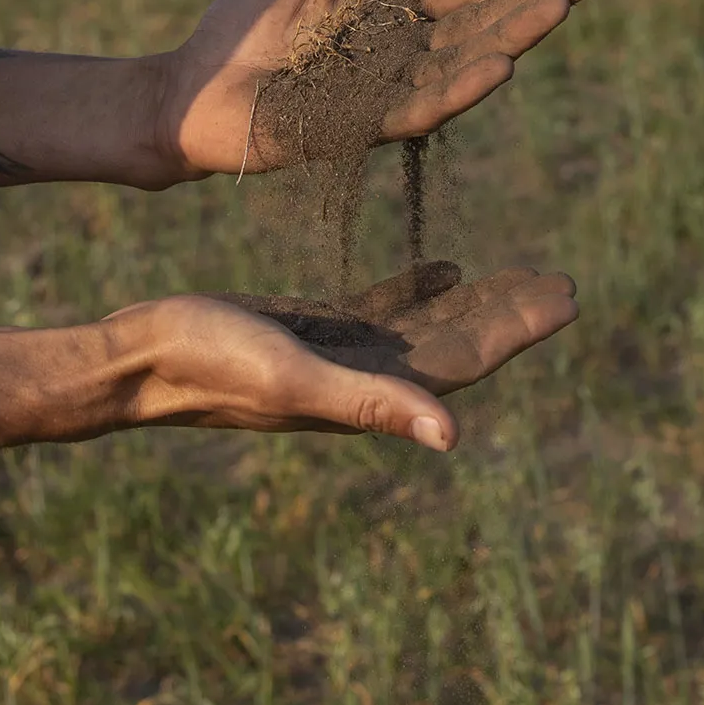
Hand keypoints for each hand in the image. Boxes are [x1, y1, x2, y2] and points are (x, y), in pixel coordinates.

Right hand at [116, 263, 580, 450]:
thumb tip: (452, 437)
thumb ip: (371, 403)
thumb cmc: (209, 365)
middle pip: (454, 346)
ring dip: (473, 303)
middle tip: (561, 284)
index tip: (564, 300)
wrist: (139, 358)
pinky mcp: (308, 330)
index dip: (514, 333)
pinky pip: (379, 310)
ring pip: (424, 328)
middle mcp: (359, 379)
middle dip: (509, 317)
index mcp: (365, 394)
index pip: (460, 364)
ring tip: (523, 275)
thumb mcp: (294, 376)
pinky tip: (446, 267)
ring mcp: (334, 354)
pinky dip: (416, 289)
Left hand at [149, 0, 598, 181]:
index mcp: (393, 21)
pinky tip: (503, 66)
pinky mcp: (358, 128)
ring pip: (464, 65)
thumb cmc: (244, 29)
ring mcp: (385, 96)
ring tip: (560, 6)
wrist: (188, 85)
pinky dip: (463, 87)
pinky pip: (421, 108)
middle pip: (482, 25)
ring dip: (514, 37)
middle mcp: (402, 60)